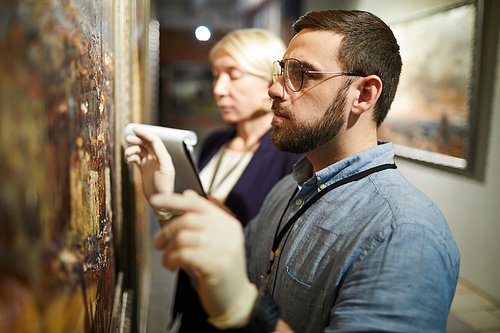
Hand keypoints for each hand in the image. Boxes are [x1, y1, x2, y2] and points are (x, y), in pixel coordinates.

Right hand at [124, 127, 174, 201]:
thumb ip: (161, 154)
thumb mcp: (166, 169)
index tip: (134, 129)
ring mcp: (149, 162)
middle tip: (127, 139)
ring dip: (132, 149)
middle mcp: (157, 157)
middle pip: (145, 143)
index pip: (154, 140)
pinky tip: (128, 160)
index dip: (144, 133)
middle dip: (136, 140)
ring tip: (127, 155)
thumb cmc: (165, 186)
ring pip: (139, 150)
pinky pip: (135, 158)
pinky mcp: (143, 168)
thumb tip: (154, 142)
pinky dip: (130, 157)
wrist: (160, 200)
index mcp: (163, 155)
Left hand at [152, 190, 255, 321]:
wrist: (235, 299)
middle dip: (167, 231)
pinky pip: (183, 254)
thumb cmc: (220, 269)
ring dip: (168, 249)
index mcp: (228, 224)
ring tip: (167, 259)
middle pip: (188, 220)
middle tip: (158, 243)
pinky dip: (171, 260)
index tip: (156, 200)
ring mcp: (224, 248)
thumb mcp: (215, 242)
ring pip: (183, 237)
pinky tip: (172, 266)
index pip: (199, 204)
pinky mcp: (216, 265)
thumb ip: (203, 220)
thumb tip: (187, 194)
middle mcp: (228, 233)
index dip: (175, 200)